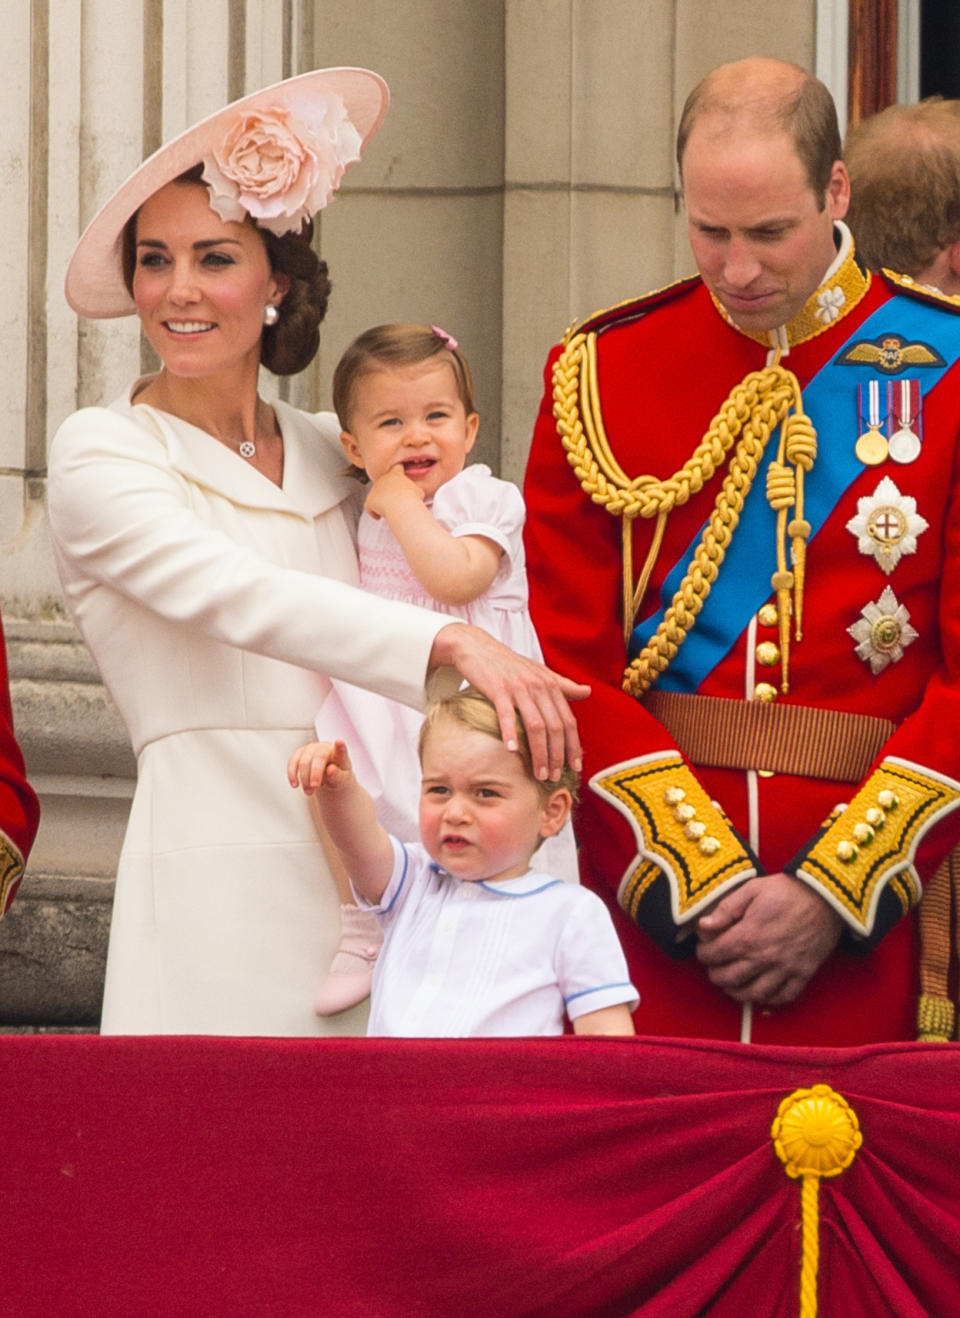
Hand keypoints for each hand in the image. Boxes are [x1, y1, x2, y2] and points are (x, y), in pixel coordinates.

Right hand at [287, 738, 352, 794]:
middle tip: (315, 787)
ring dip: (304, 778)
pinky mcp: (300, 753)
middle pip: (318, 757)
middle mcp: (325, 748)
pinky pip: (293, 762)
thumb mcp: (341, 781)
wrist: (327, 776)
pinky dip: (292, 774)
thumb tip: (330, 770)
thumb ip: (337, 776)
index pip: (341, 750)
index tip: (340, 742)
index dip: (340, 747)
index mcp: (340, 754)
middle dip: (315, 774)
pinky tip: (295, 785)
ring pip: (304, 761)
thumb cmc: (337, 776)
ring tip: (309, 792)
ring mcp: (311, 748)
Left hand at [364, 465, 424, 520]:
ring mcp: (375, 489)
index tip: (400, 480)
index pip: (397, 469)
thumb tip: (415, 493)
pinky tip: (378, 517)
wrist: (402, 506)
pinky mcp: (369, 499)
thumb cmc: (412, 499)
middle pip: (384, 483)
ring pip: (376, 495)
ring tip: (388, 510)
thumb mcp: (418, 491)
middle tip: (395, 501)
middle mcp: (383, 479)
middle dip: (388, 491)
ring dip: (380, 502)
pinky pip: (369, 506)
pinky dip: (373, 511)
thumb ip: (414, 489)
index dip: (398, 474)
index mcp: (396, 474)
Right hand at [429, 623, 589, 780]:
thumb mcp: (540, 672)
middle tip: (553, 776)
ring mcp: (519, 687)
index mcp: (551, 685)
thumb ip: (564, 685)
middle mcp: (539, 686)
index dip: (573, 746)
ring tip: (538, 773)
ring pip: (536, 725)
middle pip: (555, 727)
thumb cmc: (509, 664)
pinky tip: (512, 750)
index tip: (574, 767)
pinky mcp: (498, 688)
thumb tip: (588, 692)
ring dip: (539, 753)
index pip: (568, 721)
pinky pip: (507, 714)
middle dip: (557, 755)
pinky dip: (511, 733)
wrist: (478, 648)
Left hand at [694, 873, 842, 1006]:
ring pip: (753, 994)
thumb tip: (703, 926)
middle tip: (714, 968)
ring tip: (731, 984)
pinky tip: (760, 994)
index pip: (714, 955)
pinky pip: (783, 997)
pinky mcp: (803, 974)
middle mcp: (764, 957)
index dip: (703, 953)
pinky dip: (769, 1001)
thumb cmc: (787, 891)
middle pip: (729, 978)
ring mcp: (785, 968)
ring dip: (736, 992)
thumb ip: (726, 909)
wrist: (826, 897)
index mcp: (748, 935)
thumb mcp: (752, 889)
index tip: (704, 948)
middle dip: (715, 974)